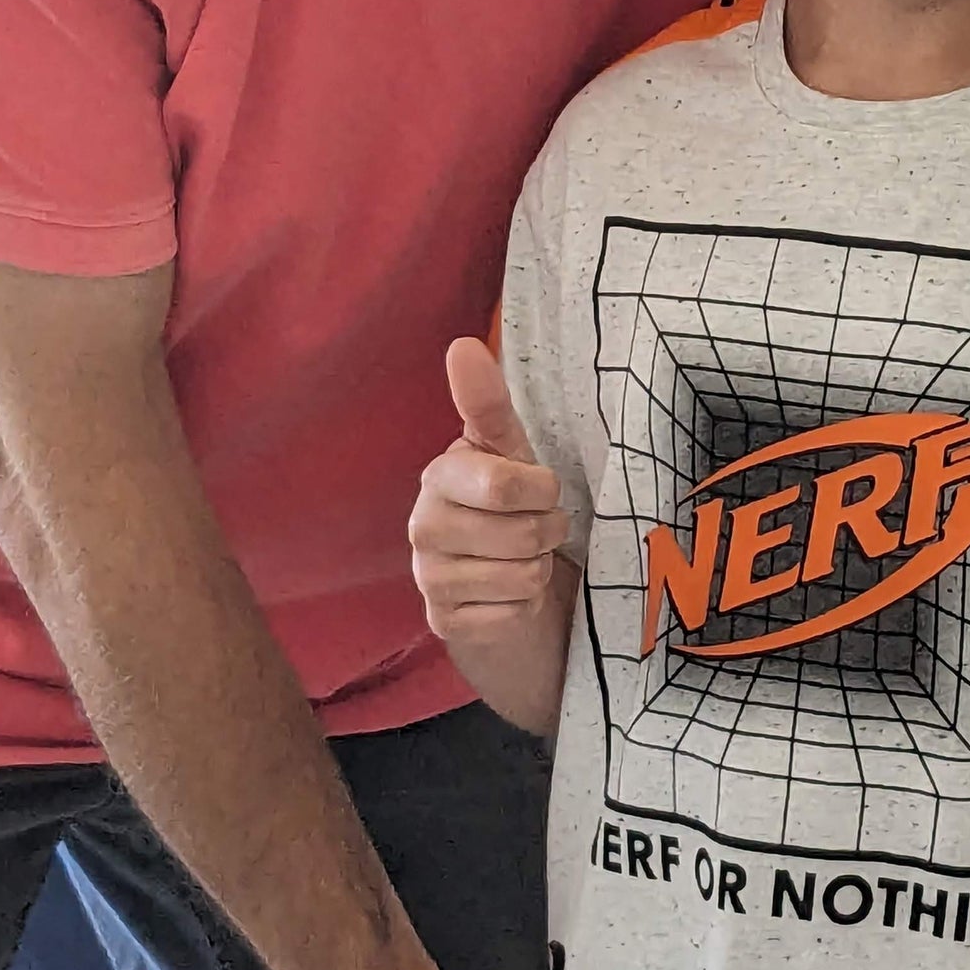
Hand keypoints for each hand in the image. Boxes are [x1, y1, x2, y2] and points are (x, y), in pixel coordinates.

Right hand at [410, 340, 568, 649]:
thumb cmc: (509, 507)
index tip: (541, 488)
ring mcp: (429, 579)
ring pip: (523, 575)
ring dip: (538, 567)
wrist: (498, 584)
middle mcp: (423, 526)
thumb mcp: (510, 453)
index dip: (541, 490)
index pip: (502, 484)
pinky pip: (514, 613)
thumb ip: (488, 403)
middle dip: (546, 530)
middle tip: (536, 527)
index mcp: (439, 476)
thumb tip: (462, 345)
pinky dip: (525, 605)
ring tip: (522, 557)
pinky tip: (507, 594)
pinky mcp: (443, 624)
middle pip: (523, 533)